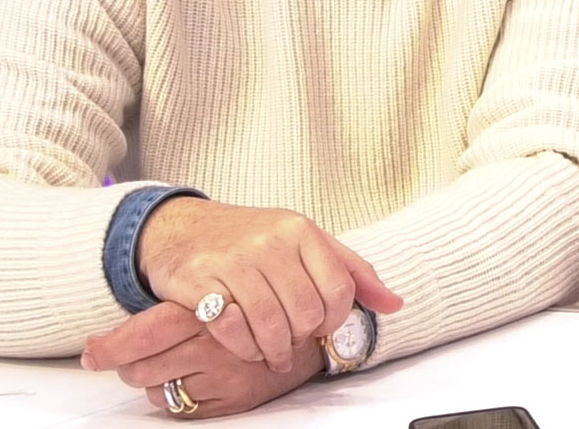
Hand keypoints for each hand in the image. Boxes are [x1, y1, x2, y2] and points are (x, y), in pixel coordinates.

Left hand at [83, 301, 323, 417]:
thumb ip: (181, 301)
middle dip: (127, 363)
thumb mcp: (222, 287)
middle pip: (141, 365)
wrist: (313, 329)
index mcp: (205, 307)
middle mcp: (211, 343)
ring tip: (169, 361)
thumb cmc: (258, 302)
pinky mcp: (231, 403)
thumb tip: (126, 324)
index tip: (90, 352)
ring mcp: (221, 377)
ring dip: (152, 378)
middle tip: (125, 356)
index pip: (144, 332)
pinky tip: (192, 378)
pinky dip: (176, 396)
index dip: (111, 346)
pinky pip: (180, 407)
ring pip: (156, 388)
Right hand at [136, 198, 401, 372]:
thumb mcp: (305, 242)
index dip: (332, 320)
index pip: (339, 291)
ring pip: (271, 326)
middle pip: (305, 314)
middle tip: (288, 337)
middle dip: (300, 337)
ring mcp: (234, 258)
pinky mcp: (200, 279)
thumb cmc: (251, 239)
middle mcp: (269, 240)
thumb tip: (395, 303)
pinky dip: (243, 347)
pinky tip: (243, 341)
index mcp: (300, 229)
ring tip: (269, 349)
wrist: (184, 228)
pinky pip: (233, 330)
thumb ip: (351, 272)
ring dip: (272, 350)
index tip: (318, 323)